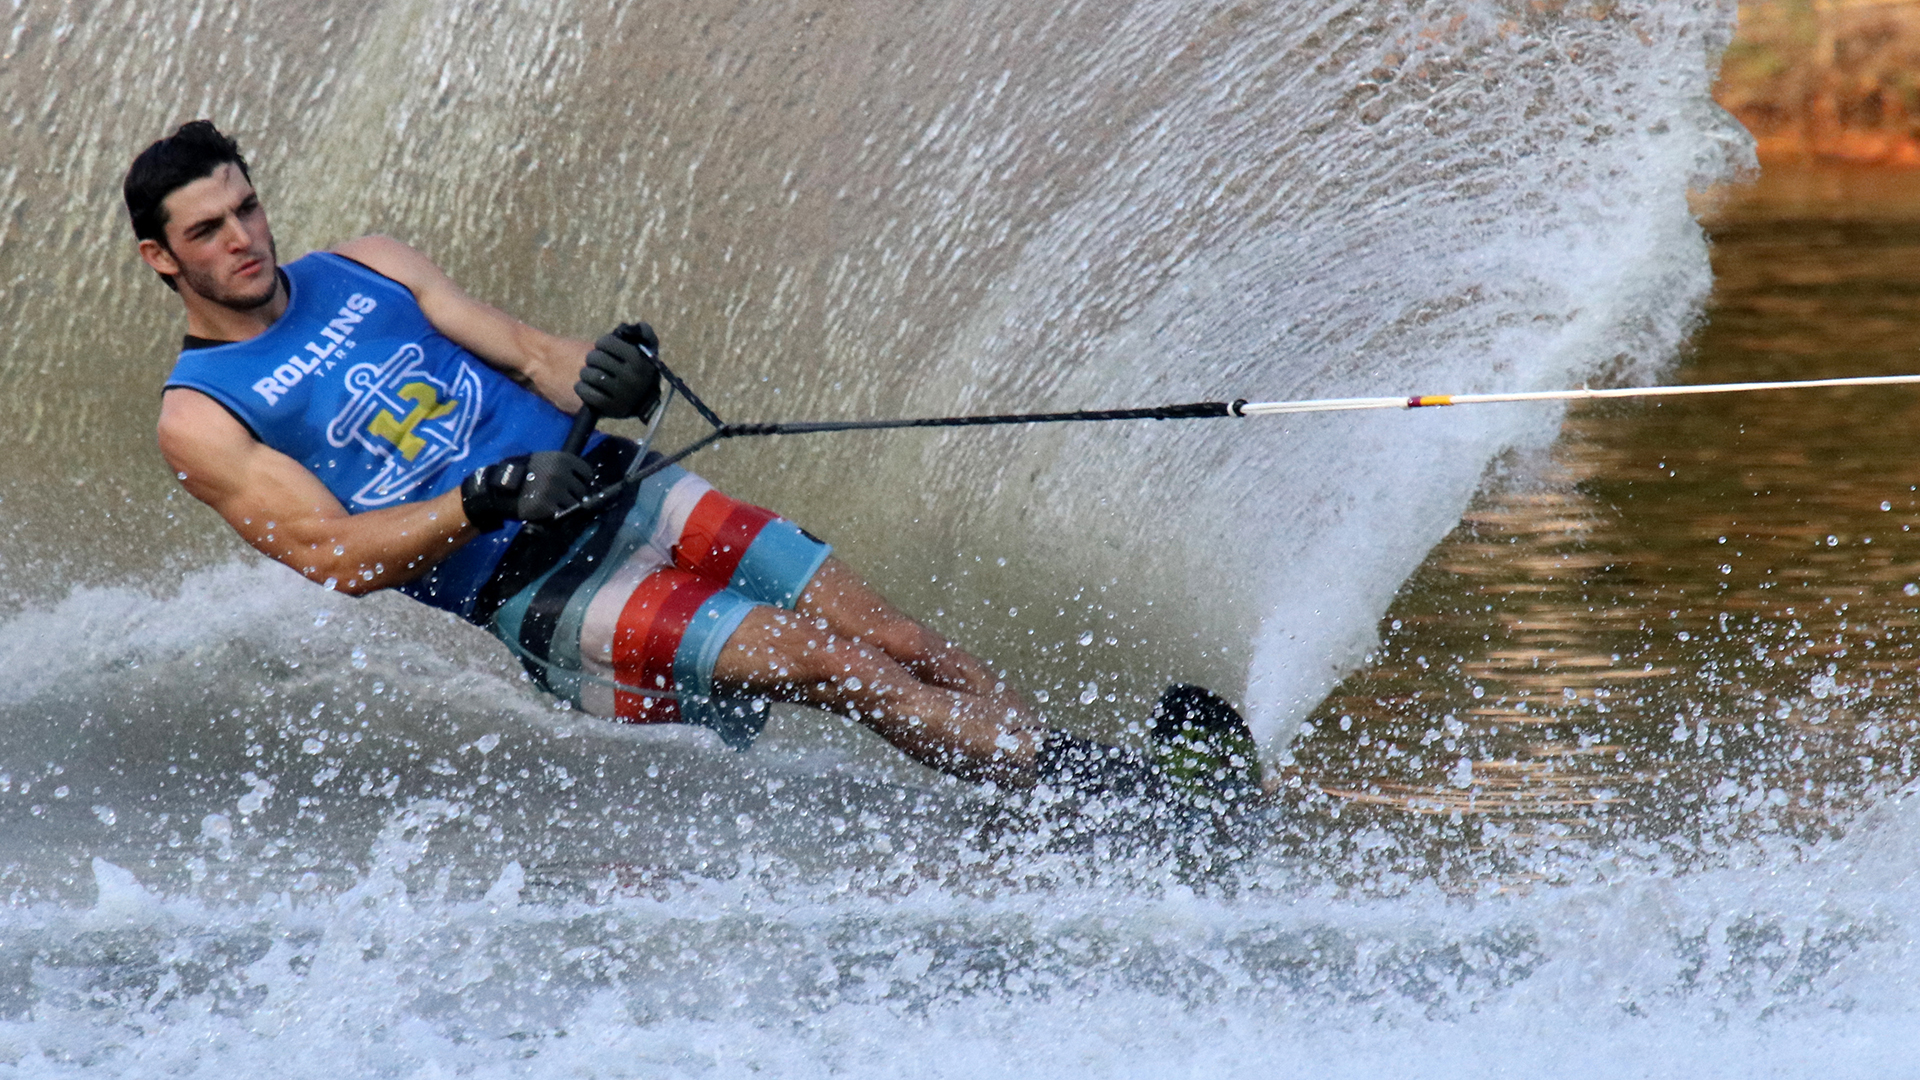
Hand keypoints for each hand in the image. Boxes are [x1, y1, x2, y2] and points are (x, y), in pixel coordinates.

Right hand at [460, 451, 592, 531]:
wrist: (497, 487)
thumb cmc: (520, 473)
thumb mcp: (541, 460)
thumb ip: (561, 467)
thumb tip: (580, 479)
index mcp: (562, 459)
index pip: (586, 473)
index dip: (581, 481)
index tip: (573, 487)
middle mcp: (561, 473)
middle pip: (581, 491)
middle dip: (573, 496)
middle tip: (559, 499)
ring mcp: (556, 490)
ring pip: (574, 504)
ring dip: (566, 507)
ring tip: (552, 506)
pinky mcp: (548, 506)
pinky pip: (563, 515)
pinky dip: (557, 516)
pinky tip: (547, 513)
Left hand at [575, 322, 661, 419]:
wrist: (640, 401)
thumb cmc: (638, 369)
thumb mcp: (646, 351)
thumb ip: (645, 335)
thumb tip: (638, 326)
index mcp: (640, 360)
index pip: (608, 342)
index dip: (603, 343)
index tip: (603, 347)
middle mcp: (632, 377)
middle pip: (596, 358)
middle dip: (592, 358)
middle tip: (595, 361)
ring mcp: (622, 394)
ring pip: (590, 375)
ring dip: (585, 372)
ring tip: (589, 373)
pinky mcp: (611, 408)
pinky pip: (587, 393)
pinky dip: (581, 387)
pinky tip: (584, 385)